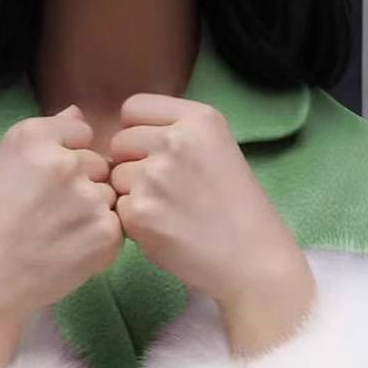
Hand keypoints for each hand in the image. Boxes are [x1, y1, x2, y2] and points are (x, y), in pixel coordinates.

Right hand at [0, 104, 121, 367]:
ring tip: (60, 234)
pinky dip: (100, 240)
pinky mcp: (105, 233)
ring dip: (94, 213)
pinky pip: (117, 226)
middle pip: (99, 164)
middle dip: (84, 186)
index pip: (81, 132)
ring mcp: (88, 198)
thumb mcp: (4, 164)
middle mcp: (64, 162)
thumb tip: (80, 114)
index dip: (69, 158)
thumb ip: (46, 135)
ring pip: (109, 196)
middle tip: (52, 215)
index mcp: (33, 137)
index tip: (47, 184)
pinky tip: (70, 250)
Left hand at [109, 94, 315, 355]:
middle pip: (120, 142)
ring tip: (166, 212)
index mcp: (198, 118)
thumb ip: (175, 134)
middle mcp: (174, 140)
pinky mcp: (140, 212)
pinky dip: (133, 222)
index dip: (136, 133)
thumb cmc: (235, 210)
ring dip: (129, 194)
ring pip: (115, 177)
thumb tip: (125, 137)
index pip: (133, 108)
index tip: (152, 155)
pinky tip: (162, 230)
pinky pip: (117, 208)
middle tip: (162, 191)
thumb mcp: (217, 150)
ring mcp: (155, 176)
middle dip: (131, 165)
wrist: (252, 260)